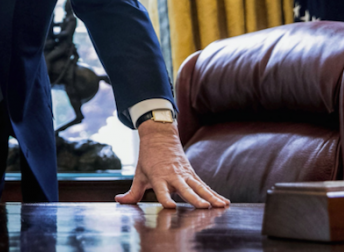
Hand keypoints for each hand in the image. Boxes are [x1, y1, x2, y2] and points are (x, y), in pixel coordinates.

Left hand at [115, 121, 229, 208]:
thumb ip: (132, 192)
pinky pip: (204, 185)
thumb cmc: (148, 158)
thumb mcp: (139, 174)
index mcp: (158, 176)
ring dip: (210, 197)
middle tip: (203, 207)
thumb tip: (119, 200)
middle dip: (194, 198)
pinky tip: (224, 202)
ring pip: (199, 186)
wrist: (160, 136)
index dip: (165, 198)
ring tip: (219, 206)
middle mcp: (173, 175)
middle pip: (185, 188)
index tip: (170, 206)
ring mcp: (185, 174)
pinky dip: (214, 193)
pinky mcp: (192, 173)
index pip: (161, 190)